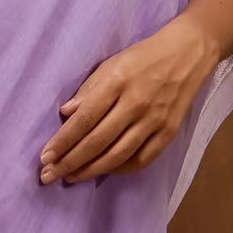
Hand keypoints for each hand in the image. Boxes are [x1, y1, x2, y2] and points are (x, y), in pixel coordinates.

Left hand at [39, 14, 219, 184]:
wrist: (188, 54)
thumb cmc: (143, 57)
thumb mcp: (112, 63)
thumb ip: (88, 89)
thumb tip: (65, 113)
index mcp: (118, 82)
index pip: (84, 119)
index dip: (63, 141)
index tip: (45, 157)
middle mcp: (136, 103)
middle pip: (98, 141)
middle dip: (70, 161)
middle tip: (49, 176)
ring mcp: (154, 120)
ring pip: (118, 155)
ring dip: (91, 170)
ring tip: (71, 178)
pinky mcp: (169, 132)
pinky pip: (142, 159)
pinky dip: (121, 169)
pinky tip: (105, 171)